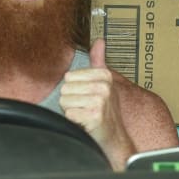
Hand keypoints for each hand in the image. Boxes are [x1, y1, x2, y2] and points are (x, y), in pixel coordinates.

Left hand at [59, 37, 134, 168]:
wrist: (114, 137)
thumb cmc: (106, 111)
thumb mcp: (105, 83)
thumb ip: (99, 61)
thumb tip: (99, 41)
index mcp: (104, 76)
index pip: (69, 77)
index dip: (74, 90)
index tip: (87, 97)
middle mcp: (104, 86)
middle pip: (65, 89)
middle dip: (72, 101)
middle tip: (86, 108)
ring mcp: (100, 101)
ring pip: (65, 102)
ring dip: (72, 112)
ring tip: (86, 115)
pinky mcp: (95, 116)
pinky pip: (68, 114)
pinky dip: (74, 122)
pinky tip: (86, 123)